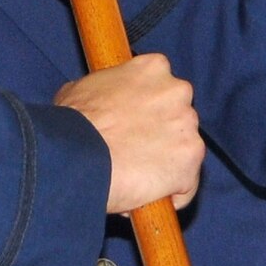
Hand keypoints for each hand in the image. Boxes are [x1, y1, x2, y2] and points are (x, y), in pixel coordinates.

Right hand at [56, 53, 203, 211]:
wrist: (78, 155)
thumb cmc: (74, 123)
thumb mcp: (82, 90)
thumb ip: (105, 91)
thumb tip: (99, 103)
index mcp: (153, 68)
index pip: (162, 87)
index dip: (149, 109)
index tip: (137, 125)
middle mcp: (178, 91)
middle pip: (178, 117)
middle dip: (163, 134)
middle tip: (136, 152)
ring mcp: (188, 125)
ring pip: (184, 150)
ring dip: (167, 164)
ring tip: (137, 178)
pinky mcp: (191, 159)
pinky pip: (186, 183)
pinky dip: (171, 193)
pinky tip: (147, 197)